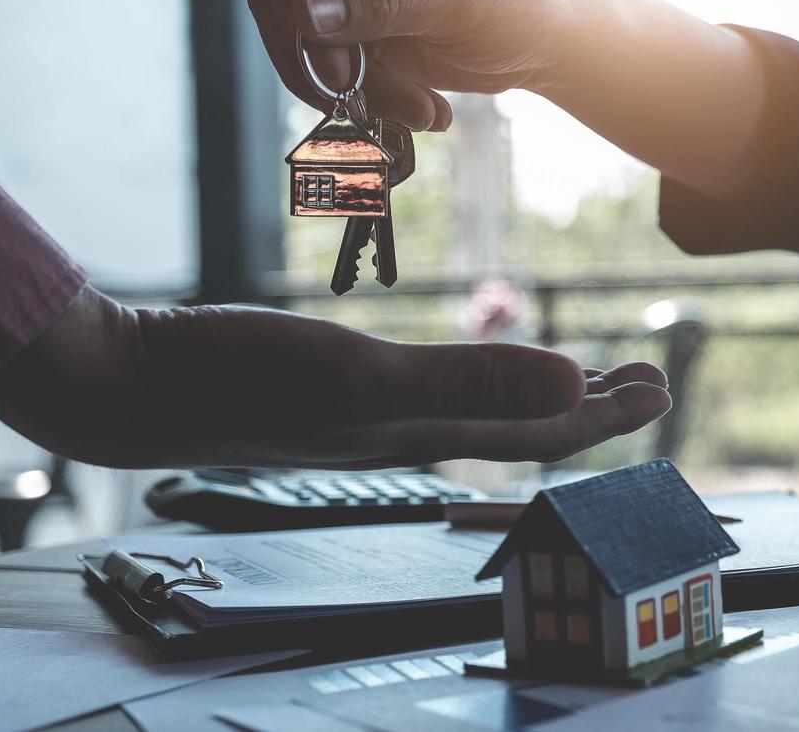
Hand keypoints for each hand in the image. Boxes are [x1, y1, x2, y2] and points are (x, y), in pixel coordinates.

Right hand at [0, 285, 670, 468]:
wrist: (137, 385)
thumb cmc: (243, 378)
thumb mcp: (363, 376)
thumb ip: (469, 380)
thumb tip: (575, 381)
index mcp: (429, 430)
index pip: (545, 431)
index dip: (609, 414)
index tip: (661, 387)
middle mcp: (411, 430)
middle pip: (524, 425)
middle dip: (592, 406)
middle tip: (646, 379)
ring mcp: (372, 415)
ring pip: (482, 410)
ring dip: (538, 393)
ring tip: (577, 371)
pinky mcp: (336, 393)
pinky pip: (432, 391)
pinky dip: (475, 377)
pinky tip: (463, 366)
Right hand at [249, 0, 578, 130]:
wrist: (542, 35)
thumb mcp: (453, 1)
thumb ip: (380, 3)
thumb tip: (304, 10)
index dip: (303, 12)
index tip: (337, 70)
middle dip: (324, 61)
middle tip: (364, 103)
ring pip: (297, 36)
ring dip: (350, 85)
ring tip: (417, 109)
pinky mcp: (344, 16)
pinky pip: (322, 61)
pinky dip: (363, 93)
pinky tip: (419, 107)